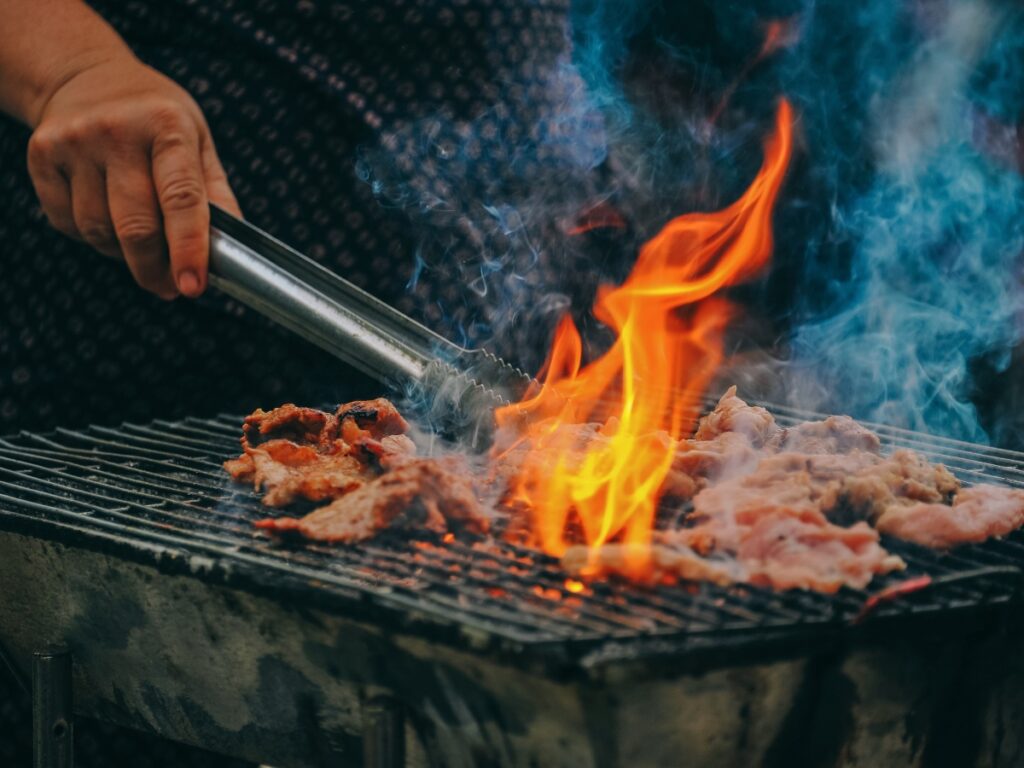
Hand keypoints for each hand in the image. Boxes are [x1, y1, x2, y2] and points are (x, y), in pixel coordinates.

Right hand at [26, 53, 240, 298]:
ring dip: (123, 253)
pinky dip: (92, 237)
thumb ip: (215, 196)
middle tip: (170, 287)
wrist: (86, 76)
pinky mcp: (42, 156)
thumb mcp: (199, 141)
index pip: (181, 199)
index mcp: (167, 126)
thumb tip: (229, 253)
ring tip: (140, 242)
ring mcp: (74, 142)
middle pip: (136, 227)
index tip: (192, 287)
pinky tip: (107, 217)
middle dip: (155, 269)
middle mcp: (117, 131)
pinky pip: (69, 223)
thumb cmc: (156, 119)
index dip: (188, 250)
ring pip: (99, 232)